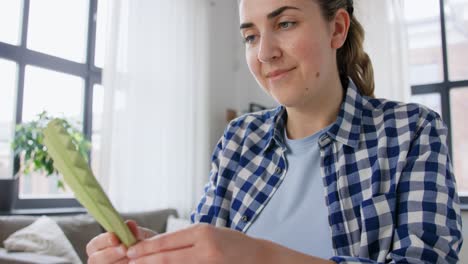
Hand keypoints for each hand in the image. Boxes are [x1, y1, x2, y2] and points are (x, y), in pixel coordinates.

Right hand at [86, 220, 157, 263]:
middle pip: (94, 259)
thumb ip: (134, 231)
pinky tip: (135, 263)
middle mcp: (99, 261)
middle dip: (110, 253)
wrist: (151, 256)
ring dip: (120, 262)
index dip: (103, 241)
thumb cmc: (142, 245)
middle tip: (125, 249)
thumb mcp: (140, 236)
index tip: (115, 238)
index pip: (93, 245)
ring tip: (133, 257)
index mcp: (100, 247)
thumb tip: (130, 224)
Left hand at [125, 223, 263, 263]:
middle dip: (144, 260)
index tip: (131, 249)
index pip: (167, 241)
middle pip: (166, 257)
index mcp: (202, 232)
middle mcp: (204, 248)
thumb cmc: (232, 242)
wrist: (257, 257)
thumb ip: (186, 239)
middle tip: (128, 260)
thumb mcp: (209, 232)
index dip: (146, 247)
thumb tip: (157, 245)